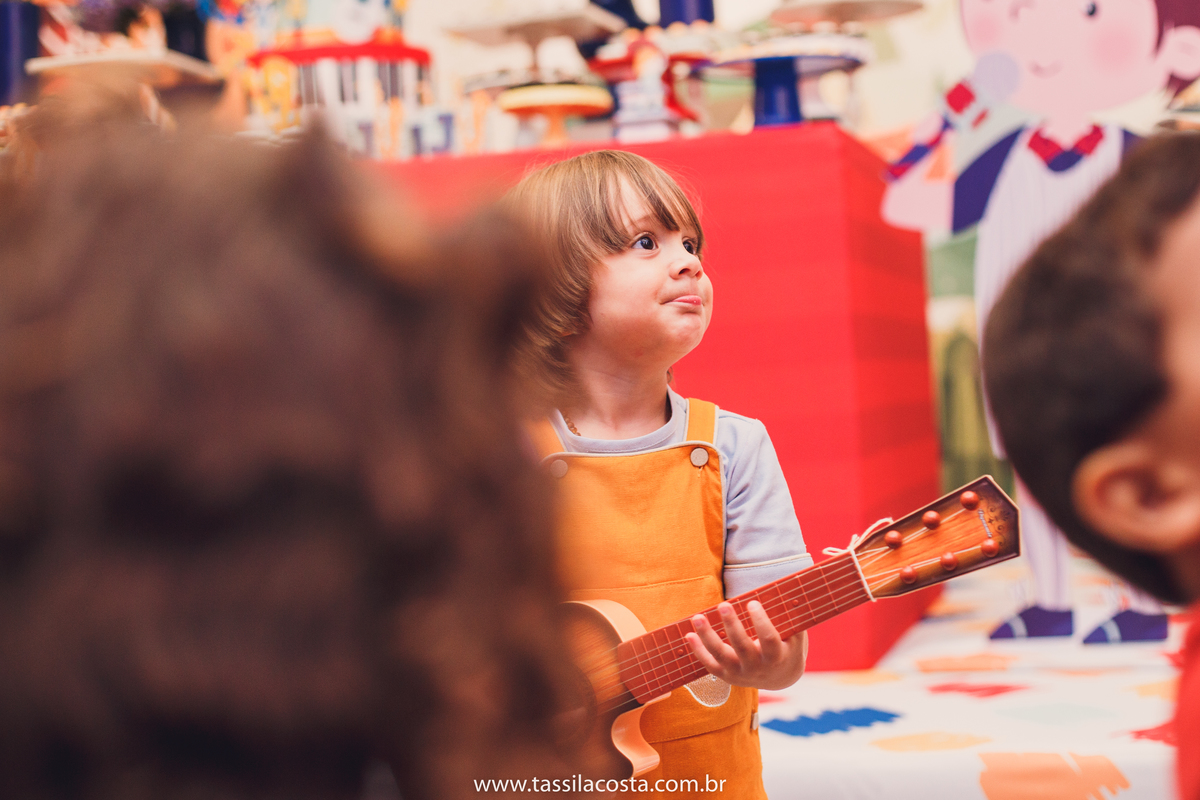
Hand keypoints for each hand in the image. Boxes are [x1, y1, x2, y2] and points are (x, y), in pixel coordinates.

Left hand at [685, 601, 807, 690]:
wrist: (779, 677)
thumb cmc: (787, 647)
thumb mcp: (794, 635)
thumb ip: (790, 617)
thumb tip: (784, 589)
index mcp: (777, 657)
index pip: (769, 640)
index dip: (761, 622)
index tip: (752, 602)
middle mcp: (757, 668)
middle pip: (742, 647)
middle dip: (731, 626)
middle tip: (723, 605)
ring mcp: (740, 674)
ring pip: (721, 656)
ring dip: (707, 636)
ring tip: (697, 617)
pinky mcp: (727, 676)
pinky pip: (710, 664)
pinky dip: (698, 651)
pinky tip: (689, 635)